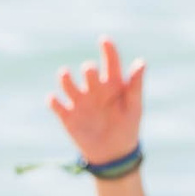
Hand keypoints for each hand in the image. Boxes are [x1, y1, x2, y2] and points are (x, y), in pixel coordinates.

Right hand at [49, 38, 145, 165]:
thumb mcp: (134, 107)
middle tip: (90, 72)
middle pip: (88, 70)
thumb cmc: (127, 127)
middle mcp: (94, 89)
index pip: (111, 61)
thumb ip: (135, 85)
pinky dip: (53, 100)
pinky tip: (55, 100)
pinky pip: (56, 104)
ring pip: (67, 82)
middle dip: (88, 69)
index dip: (108, 49)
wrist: (113, 155)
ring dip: (65, 77)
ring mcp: (80, 101)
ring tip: (66, 76)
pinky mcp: (68, 116)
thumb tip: (141, 62)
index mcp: (113, 84)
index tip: (104, 40)